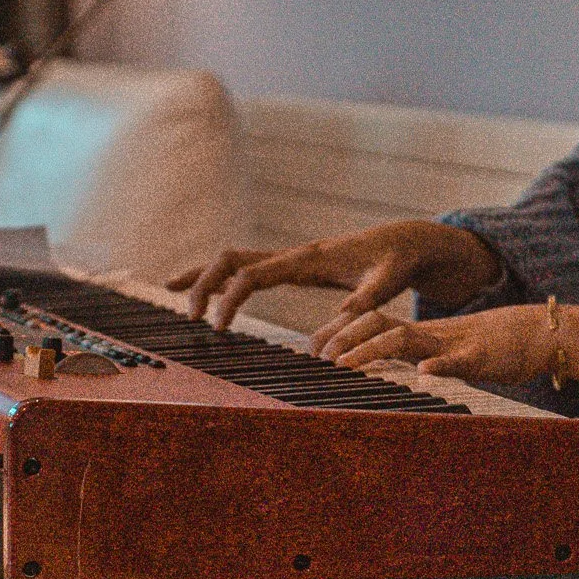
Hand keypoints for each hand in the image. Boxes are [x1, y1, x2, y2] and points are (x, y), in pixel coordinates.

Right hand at [167, 220, 501, 330]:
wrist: (406, 242)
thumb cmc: (397, 263)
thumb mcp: (385, 287)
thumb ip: (361, 307)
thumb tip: (331, 336)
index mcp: (307, 260)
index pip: (252, 275)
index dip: (230, 299)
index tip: (217, 328)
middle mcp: (293, 255)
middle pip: (231, 259)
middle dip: (203, 283)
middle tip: (188, 317)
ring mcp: (290, 259)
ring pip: (234, 258)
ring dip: (204, 274)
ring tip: (171, 291)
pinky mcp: (294, 266)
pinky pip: (248, 267)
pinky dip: (222, 277)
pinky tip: (207, 293)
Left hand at [322, 304, 553, 384]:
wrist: (538, 333)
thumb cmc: (492, 348)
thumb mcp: (448, 355)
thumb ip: (421, 359)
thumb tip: (397, 372)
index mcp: (421, 334)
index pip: (372, 323)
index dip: (342, 333)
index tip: (313, 350)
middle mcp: (430, 335)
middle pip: (378, 324)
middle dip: (344, 339)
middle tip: (317, 358)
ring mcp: (453, 343)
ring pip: (407, 339)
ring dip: (372, 350)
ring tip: (346, 366)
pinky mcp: (482, 357)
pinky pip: (459, 360)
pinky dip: (440, 366)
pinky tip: (424, 373)